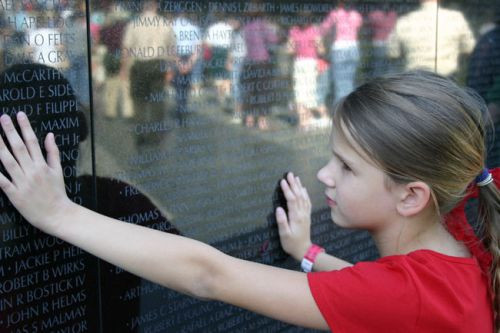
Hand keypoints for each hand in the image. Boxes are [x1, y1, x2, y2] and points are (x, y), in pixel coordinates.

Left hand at [0, 112, 73, 234]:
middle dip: (10, 132)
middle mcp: (32, 171)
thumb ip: (53, 152)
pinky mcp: (14, 194)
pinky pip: (2, 182)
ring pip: (7, 161)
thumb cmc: (57, 193)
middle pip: (18, 148)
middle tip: (2, 117)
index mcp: (42, 165)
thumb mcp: (58, 171)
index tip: (19, 115)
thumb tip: (49, 135)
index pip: (32, 142)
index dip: (25, 127)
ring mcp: (22, 182)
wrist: (57, 214)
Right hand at [275, 172, 311, 260]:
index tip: (282, 181)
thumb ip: (282, 221)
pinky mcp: (307, 216)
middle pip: (298, 196)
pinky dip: (305, 194)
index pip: (292, 200)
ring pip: (303, 197)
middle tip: (289, 174)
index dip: (287, 190)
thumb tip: (279, 208)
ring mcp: (306, 214)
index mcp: (296, 217)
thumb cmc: (291, 243)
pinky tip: (303, 189)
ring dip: (299, 187)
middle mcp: (302, 213)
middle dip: (293, 184)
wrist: (304, 250)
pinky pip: (307, 202)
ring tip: (296, 177)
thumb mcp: (284, 234)